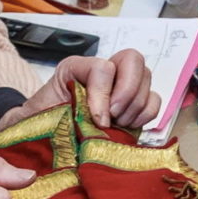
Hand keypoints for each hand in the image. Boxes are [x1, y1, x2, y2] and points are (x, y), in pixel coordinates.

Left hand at [1, 50, 156, 130]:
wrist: (46, 138)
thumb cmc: (43, 123)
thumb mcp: (43, 109)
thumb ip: (68, 107)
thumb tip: (102, 120)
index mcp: (80, 67)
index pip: (103, 67)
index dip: (103, 94)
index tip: (97, 119)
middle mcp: (105, 71)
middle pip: (134, 60)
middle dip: (127, 92)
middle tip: (114, 117)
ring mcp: (123, 86)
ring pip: (147, 80)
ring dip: (134, 108)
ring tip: (115, 125)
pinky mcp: (135, 105)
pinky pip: (154, 102)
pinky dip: (144, 115)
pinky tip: (126, 126)